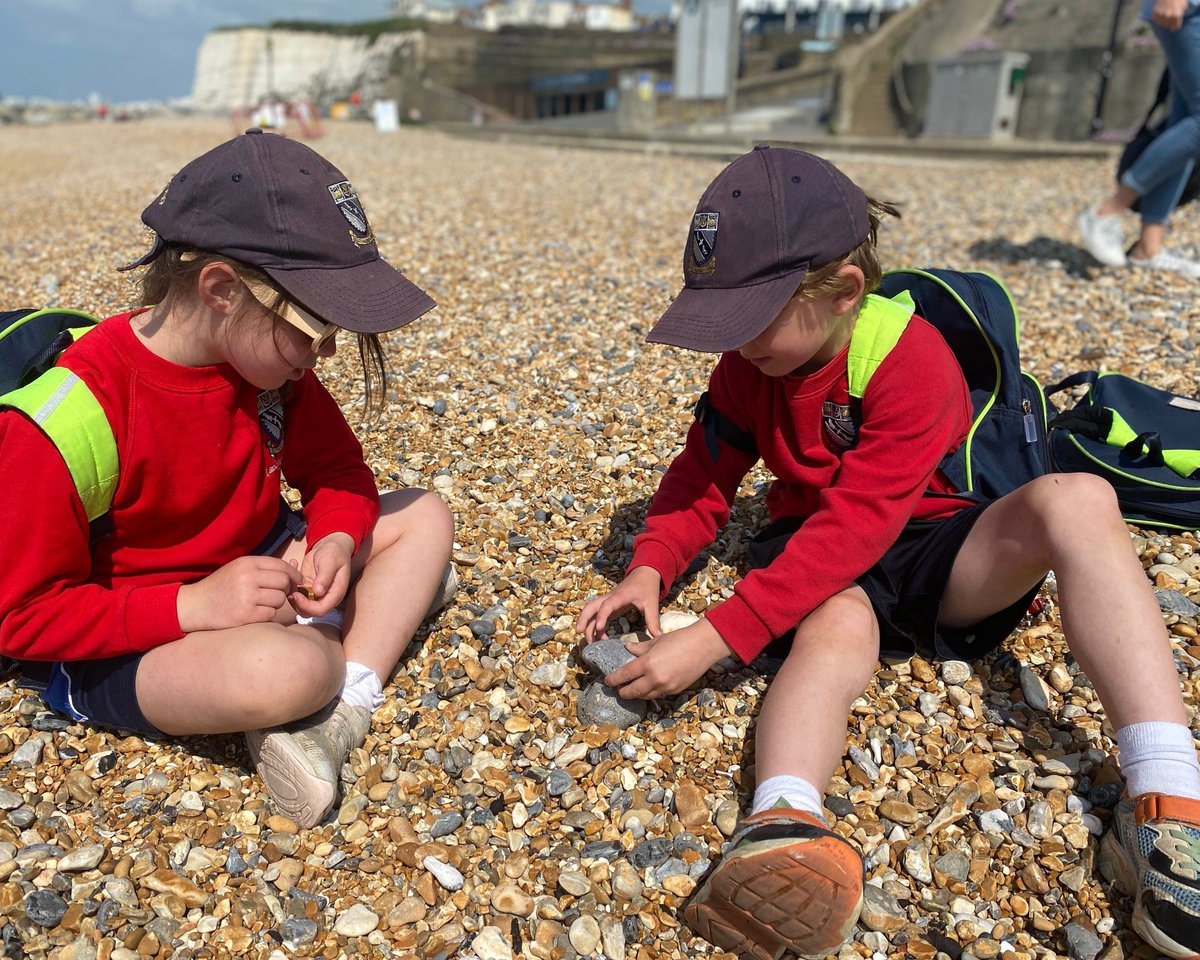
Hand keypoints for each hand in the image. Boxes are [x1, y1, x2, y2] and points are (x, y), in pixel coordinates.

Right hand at [177, 555, 301, 632]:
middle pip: (284, 582)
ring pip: (280, 599)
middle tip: (278, 594)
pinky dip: (267, 615)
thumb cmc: (221, 586)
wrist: (196, 605)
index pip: (281, 566)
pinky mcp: (246, 615)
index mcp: (247, 563)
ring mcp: (247, 596)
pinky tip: (255, 613)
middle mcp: (248, 577)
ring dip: (275, 603)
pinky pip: (271, 614)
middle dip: (285, 590)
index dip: (293, 574)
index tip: (298, 581)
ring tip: (261, 603)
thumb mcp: (240, 570)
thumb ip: (265, 568)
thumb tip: (296, 567)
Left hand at [291, 532, 353, 616]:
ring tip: (290, 571)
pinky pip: (294, 590)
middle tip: (290, 585)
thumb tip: (318, 592)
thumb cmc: (334, 553)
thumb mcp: (331, 562)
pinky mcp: (306, 587)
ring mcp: (314, 594)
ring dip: (290, 590)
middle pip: (307, 611)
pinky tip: (293, 563)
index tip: (296, 594)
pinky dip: (289, 580)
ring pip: (298, 603)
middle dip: (295, 601)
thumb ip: (325, 576)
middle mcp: (324, 597)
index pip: (319, 610)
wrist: (331, 546)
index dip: (306, 606)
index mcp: (334, 594)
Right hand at [576, 566, 662, 642]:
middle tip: (580, 633)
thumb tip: (657, 637)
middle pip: (590, 606)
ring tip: (589, 641)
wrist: (644, 574)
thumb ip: (653, 620)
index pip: (607, 605)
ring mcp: (607, 601)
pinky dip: (594, 625)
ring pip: (590, 610)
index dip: (602, 616)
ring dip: (586, 623)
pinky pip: (597, 614)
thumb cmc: (647, 587)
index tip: (599, 629)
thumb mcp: (652, 603)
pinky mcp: (609, 605)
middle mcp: (610, 597)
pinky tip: (600, 637)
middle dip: (583, 619)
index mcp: (620, 596)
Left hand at [603, 618, 732, 698]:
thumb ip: (639, 648)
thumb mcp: (656, 642)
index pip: (624, 676)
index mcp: (647, 663)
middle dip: (622, 692)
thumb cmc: (679, 639)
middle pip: (632, 692)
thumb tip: (627, 648)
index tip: (607, 681)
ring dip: (636, 694)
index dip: (613, 680)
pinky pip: (658, 694)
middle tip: (618, 688)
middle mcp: (654, 678)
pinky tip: (648, 687)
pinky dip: (650, 692)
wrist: (703, 646)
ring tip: (631, 689)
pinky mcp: (675, 691)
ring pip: (645, 696)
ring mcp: (665, 686)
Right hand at [1152, 0, 1186, 28]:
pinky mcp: (1154, 13)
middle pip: (1168, 27)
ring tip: (1166, 18)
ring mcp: (1160, 15)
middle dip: (1170, 24)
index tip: (1176, 24)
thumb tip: (1178, 19)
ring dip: (1163, 22)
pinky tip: (1161, 15)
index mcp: (1176, 15)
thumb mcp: (1184, 6)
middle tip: (1171, 20)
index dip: (1176, 26)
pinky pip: (1156, 21)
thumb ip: (1181, 14)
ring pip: (1161, 24)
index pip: (1175, 28)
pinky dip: (1158, 19)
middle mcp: (1168, 17)